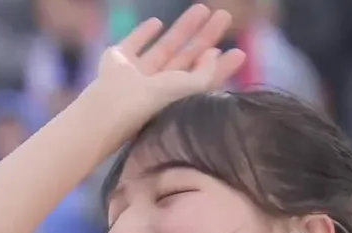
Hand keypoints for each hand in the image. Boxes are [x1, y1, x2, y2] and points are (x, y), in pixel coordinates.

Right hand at [89, 4, 244, 125]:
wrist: (113, 104)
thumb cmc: (155, 100)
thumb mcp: (191, 88)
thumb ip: (207, 72)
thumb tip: (214, 53)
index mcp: (176, 98)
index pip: (204, 78)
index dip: (221, 65)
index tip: (238, 51)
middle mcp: (158, 86)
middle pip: (188, 57)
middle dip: (207, 37)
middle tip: (225, 16)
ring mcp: (136, 74)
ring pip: (165, 46)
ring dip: (184, 27)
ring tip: (202, 9)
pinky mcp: (116, 62)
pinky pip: (134, 43)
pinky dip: (144, 33)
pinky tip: (156, 22)